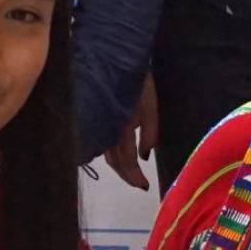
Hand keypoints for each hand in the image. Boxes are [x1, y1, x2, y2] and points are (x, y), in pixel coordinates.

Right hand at [104, 74, 158, 190]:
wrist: (117, 62)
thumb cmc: (140, 84)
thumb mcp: (151, 107)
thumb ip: (150, 133)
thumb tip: (144, 157)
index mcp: (123, 128)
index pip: (127, 160)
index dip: (134, 176)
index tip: (144, 186)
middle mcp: (108, 130)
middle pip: (114, 161)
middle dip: (126, 175)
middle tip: (138, 183)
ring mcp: (101, 124)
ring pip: (107, 154)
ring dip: (118, 167)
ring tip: (130, 173)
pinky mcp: (98, 118)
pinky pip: (102, 143)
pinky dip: (111, 154)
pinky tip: (118, 156)